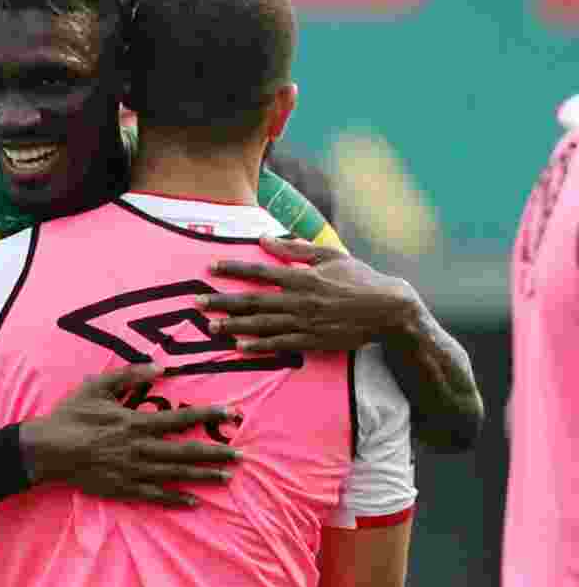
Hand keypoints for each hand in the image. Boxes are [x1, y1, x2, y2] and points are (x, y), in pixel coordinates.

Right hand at [20, 363, 241, 507]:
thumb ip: (129, 374)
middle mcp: (140, 449)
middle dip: (215, 452)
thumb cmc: (71, 415)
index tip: (232, 413)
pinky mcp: (124, 489)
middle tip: (241, 455)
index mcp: (135, 423)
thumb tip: (160, 366)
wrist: (47, 450)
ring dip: (203, 476)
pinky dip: (176, 499)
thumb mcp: (97, 386)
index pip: (180, 419)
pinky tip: (194, 502)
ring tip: (227, 476)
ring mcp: (134, 472)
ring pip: (176, 474)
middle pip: (185, 451)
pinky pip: (156, 496)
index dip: (208, 415)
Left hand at [199, 237, 419, 353]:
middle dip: (223, 300)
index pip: (260, 271)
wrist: (389, 310)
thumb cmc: (360, 278)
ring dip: (234, 325)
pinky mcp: (313, 341)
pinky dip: (259, 345)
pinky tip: (240, 346)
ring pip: (262, 324)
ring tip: (211, 326)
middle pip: (253, 300)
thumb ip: (295, 249)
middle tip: (197, 302)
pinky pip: (281, 344)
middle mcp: (299, 300)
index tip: (210, 266)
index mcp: (302, 276)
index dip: (233, 268)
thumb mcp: (329, 255)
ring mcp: (305, 322)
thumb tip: (264, 239)